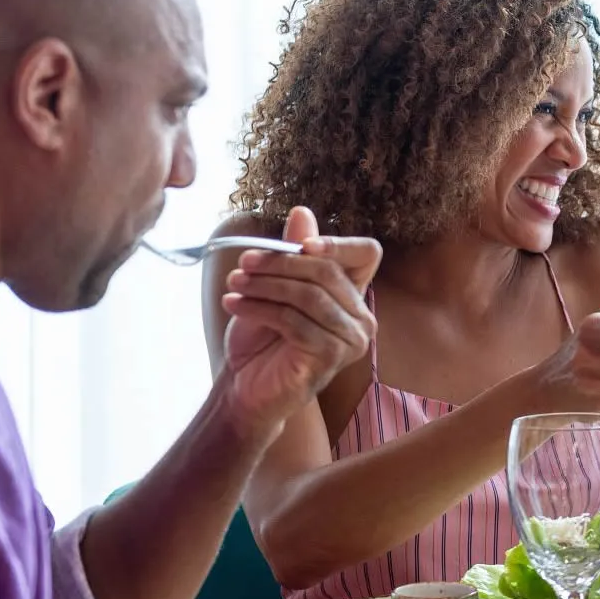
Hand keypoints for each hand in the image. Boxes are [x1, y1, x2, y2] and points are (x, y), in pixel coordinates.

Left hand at [220, 206, 379, 434]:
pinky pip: (295, 321)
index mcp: (354, 294)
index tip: (301, 243)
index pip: (366, 254)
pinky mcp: (332, 357)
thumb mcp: (273, 287)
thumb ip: (292, 254)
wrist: (247, 386)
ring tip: (234, 285)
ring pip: (308, 296)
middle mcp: (362, 316)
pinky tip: (235, 305)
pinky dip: (260, 309)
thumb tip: (302, 212)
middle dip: (280, 263)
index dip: (338, 243)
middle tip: (243, 263)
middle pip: (326, 272)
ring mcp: (352, 339)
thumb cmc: (263, 337)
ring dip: (265, 286)